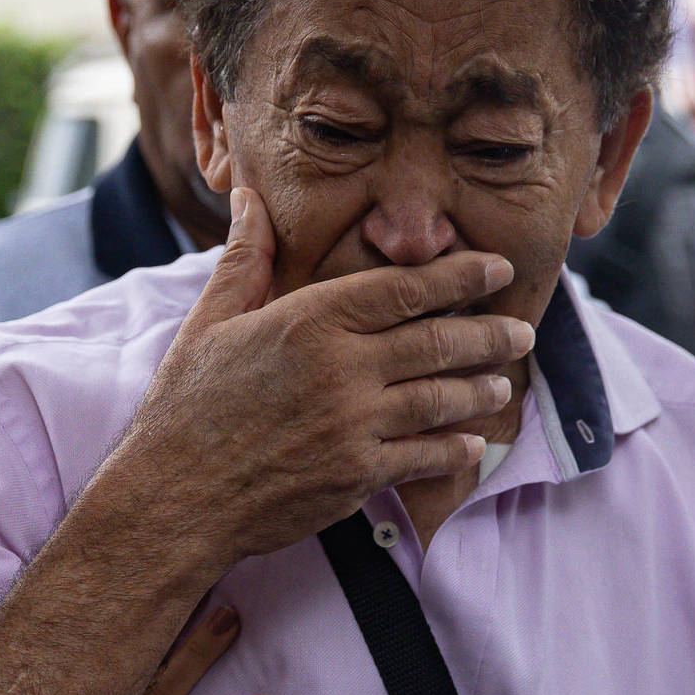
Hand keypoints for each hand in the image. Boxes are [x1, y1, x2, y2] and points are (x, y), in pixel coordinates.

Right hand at [104, 187, 534, 564]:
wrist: (172, 497)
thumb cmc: (186, 407)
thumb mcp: (209, 322)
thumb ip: (244, 259)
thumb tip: (250, 198)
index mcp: (309, 320)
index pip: (403, 288)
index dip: (458, 276)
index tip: (496, 268)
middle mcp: (340, 368)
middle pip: (436, 341)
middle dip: (488, 334)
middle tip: (522, 329)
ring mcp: (353, 424)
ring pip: (439, 398)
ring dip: (478, 390)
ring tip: (502, 383)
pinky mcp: (356, 475)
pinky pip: (423, 457)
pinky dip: (453, 449)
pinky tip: (472, 445)